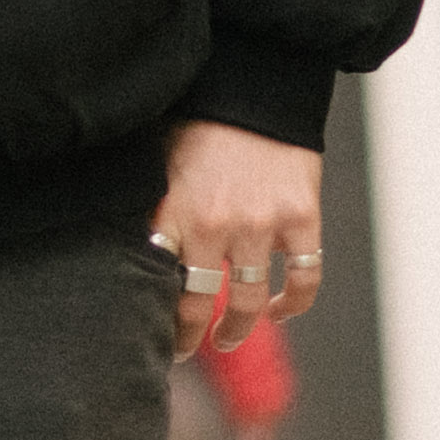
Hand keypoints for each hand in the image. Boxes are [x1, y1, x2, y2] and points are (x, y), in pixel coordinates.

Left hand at [155, 121, 327, 356]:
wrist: (255, 89)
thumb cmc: (198, 124)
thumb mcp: (160, 165)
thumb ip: (154, 208)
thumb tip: (136, 247)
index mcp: (174, 210)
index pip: (158, 279)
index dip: (152, 312)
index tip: (147, 330)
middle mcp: (215, 225)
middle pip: (200, 302)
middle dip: (188, 335)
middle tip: (180, 350)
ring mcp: (261, 225)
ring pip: (249, 300)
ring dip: (238, 328)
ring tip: (227, 339)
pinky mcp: (301, 219)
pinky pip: (304, 277)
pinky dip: (293, 302)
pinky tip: (280, 311)